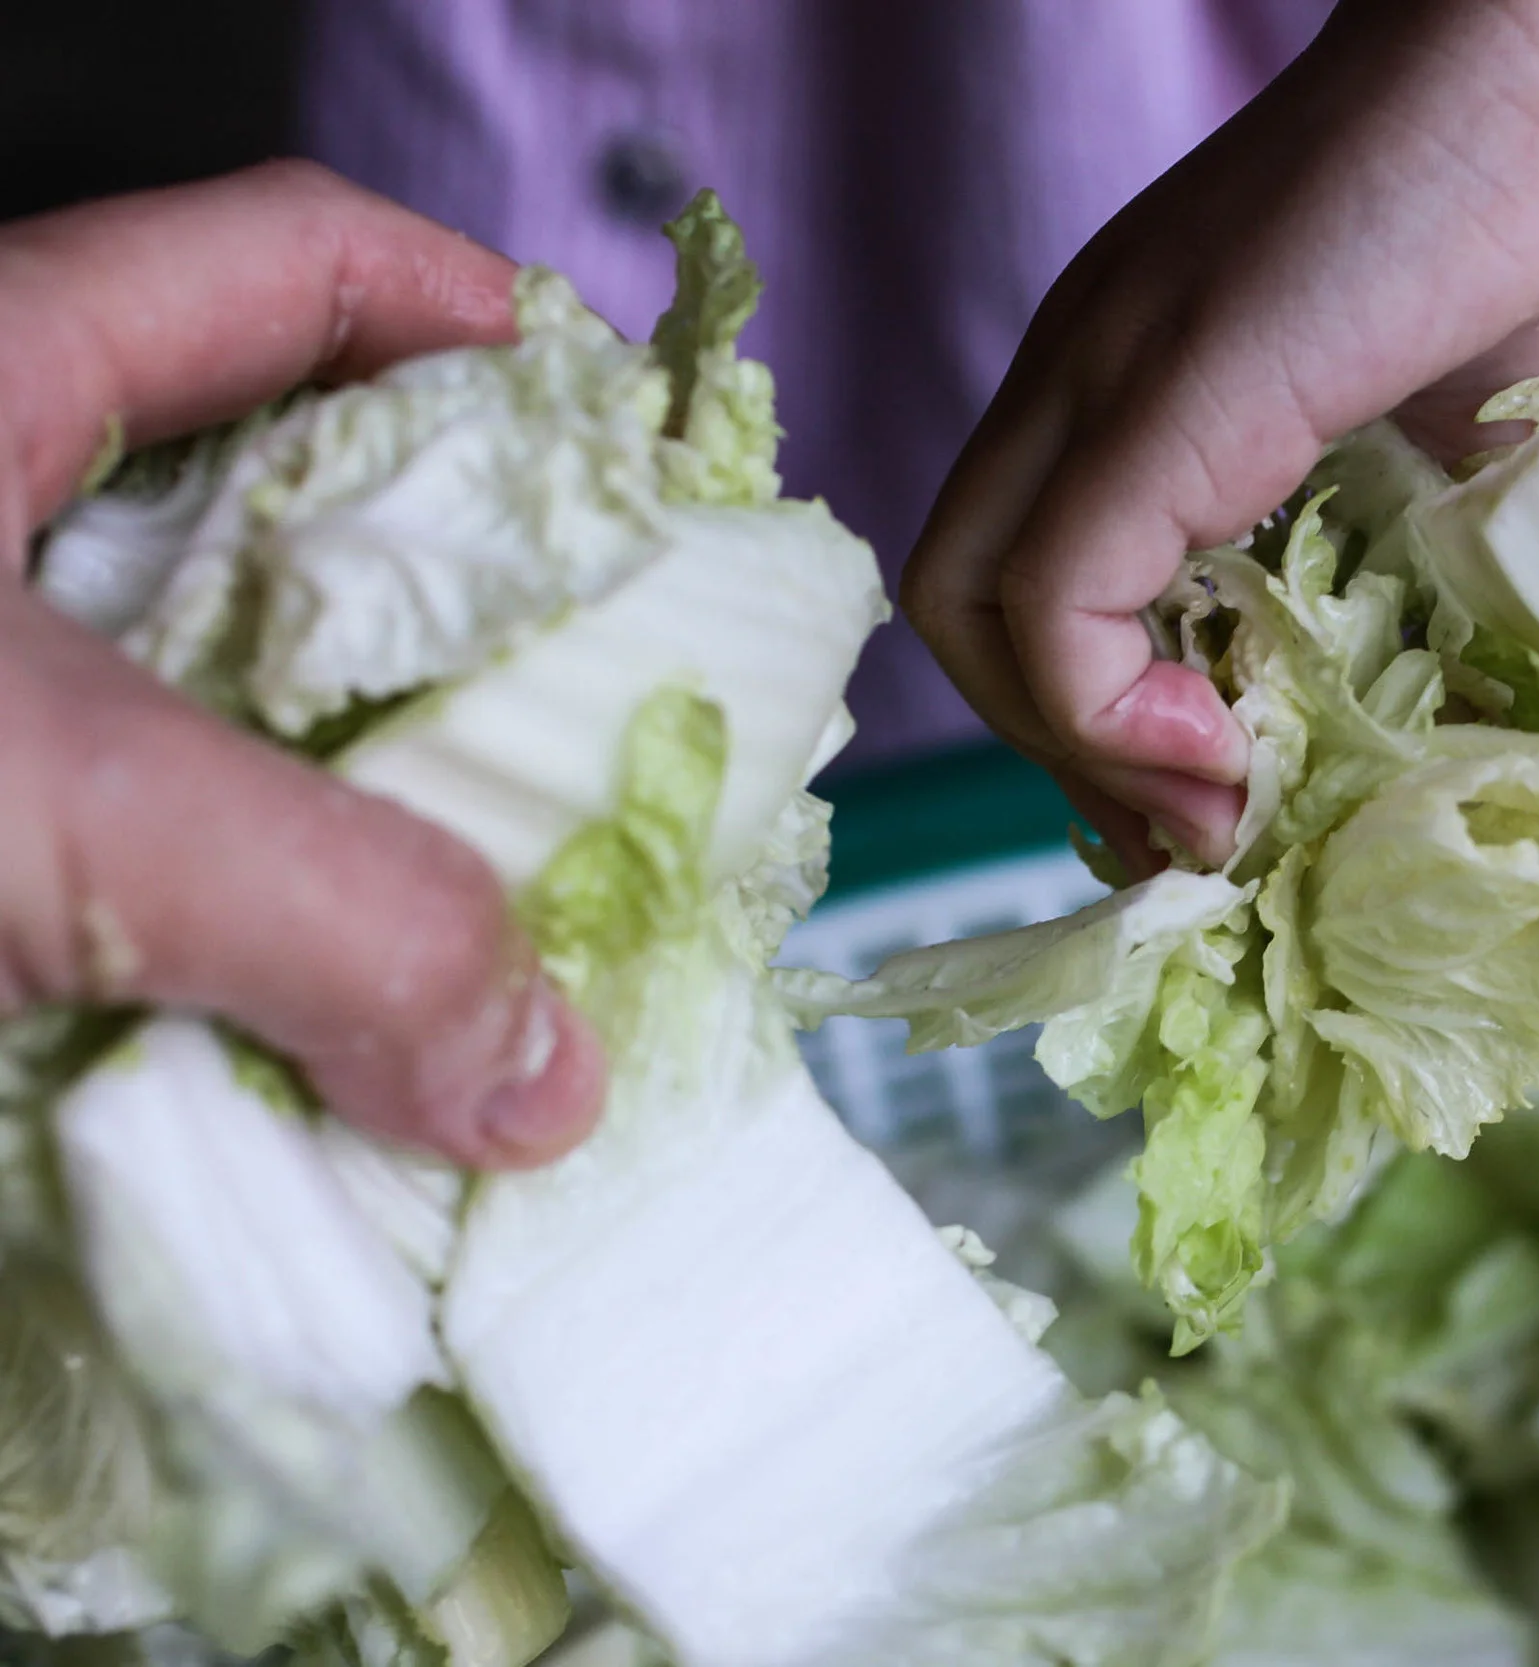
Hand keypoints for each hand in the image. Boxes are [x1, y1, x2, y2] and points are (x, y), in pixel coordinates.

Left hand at [0, 162, 604, 1167]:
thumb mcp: (32, 785)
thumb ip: (322, 908)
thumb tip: (547, 1067)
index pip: (301, 266)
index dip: (489, 318)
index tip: (630, 436)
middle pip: (290, 514)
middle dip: (462, 625)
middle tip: (599, 734)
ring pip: (207, 728)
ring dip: (348, 833)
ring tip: (482, 929)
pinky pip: (122, 889)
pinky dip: (223, 965)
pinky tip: (298, 1046)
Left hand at [904, 0, 1538, 872]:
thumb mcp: (1477, 444)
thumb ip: (1433, 567)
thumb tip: (1464, 741)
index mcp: (1143, 378)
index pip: (1027, 581)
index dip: (1097, 721)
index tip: (1223, 797)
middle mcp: (1085, 368)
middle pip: (963, 605)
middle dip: (1070, 760)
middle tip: (1207, 829)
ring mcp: (1106, 367)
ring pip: (968, 606)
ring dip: (1081, 755)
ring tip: (1223, 805)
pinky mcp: (1166, 388)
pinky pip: (1055, 597)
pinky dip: (1109, 711)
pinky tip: (1227, 747)